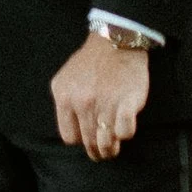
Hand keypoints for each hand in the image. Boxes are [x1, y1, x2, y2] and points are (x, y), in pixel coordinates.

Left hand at [51, 29, 147, 159]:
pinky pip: (124, 132)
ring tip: (113, 148)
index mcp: (64, 97)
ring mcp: (104, 103)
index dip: (80, 140)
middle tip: (103, 152)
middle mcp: (82, 103)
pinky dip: (125, 134)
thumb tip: (73, 130)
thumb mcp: (66, 78)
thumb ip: (66, 103)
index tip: (88, 137)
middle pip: (88, 142)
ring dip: (110, 149)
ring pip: (106, 142)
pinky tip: (125, 129)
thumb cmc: (92, 60)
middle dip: (96, 151)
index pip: (70, 137)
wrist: (116, 39)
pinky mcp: (126, 103)